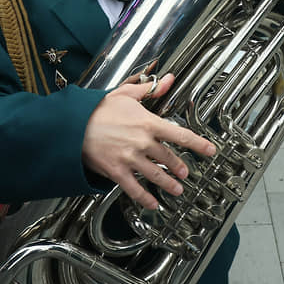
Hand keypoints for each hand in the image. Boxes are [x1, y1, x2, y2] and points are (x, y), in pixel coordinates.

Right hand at [81, 74, 215, 209]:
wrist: (72, 124)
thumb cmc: (98, 109)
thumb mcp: (126, 94)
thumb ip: (150, 89)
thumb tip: (168, 79)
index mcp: (148, 123)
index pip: (181, 135)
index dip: (199, 144)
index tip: (210, 150)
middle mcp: (143, 142)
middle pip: (169, 158)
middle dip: (180, 167)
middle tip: (186, 173)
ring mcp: (130, 159)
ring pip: (156, 176)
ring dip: (169, 184)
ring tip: (177, 190)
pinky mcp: (117, 171)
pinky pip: (134, 189)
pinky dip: (145, 199)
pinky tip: (152, 204)